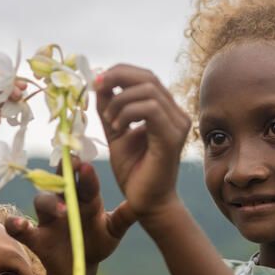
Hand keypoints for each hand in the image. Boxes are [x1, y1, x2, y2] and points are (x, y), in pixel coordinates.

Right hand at [6, 159, 134, 274]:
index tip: (86, 165)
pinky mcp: (35, 236)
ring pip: (41, 201)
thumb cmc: (98, 242)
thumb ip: (124, 218)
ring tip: (60, 210)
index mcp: (86, 199)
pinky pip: (19, 228)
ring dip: (48, 203)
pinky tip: (19, 225)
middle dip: (62, 172)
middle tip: (69, 166)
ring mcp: (48, 218)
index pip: (84, 181)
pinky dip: (16, 225)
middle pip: (59, 181)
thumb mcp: (113, 232)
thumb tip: (143, 204)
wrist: (80, 267)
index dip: (84, 173)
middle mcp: (65, 202)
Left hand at [95, 65, 190, 222]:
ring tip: (109, 121)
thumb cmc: (134, 171)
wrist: (147, 203)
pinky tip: (117, 127)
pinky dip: (128, 112)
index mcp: (165, 110)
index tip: (96, 80)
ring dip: (120, 101)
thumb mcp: (115, 132)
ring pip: (148, 90)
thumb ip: (109, 108)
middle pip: (148, 77)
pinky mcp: (172, 137)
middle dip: (118, 77)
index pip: (146, 77)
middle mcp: (175, 114)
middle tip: (96, 87)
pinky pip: (150, 110)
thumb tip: (99, 82)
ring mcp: (177, 124)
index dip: (120, 71)